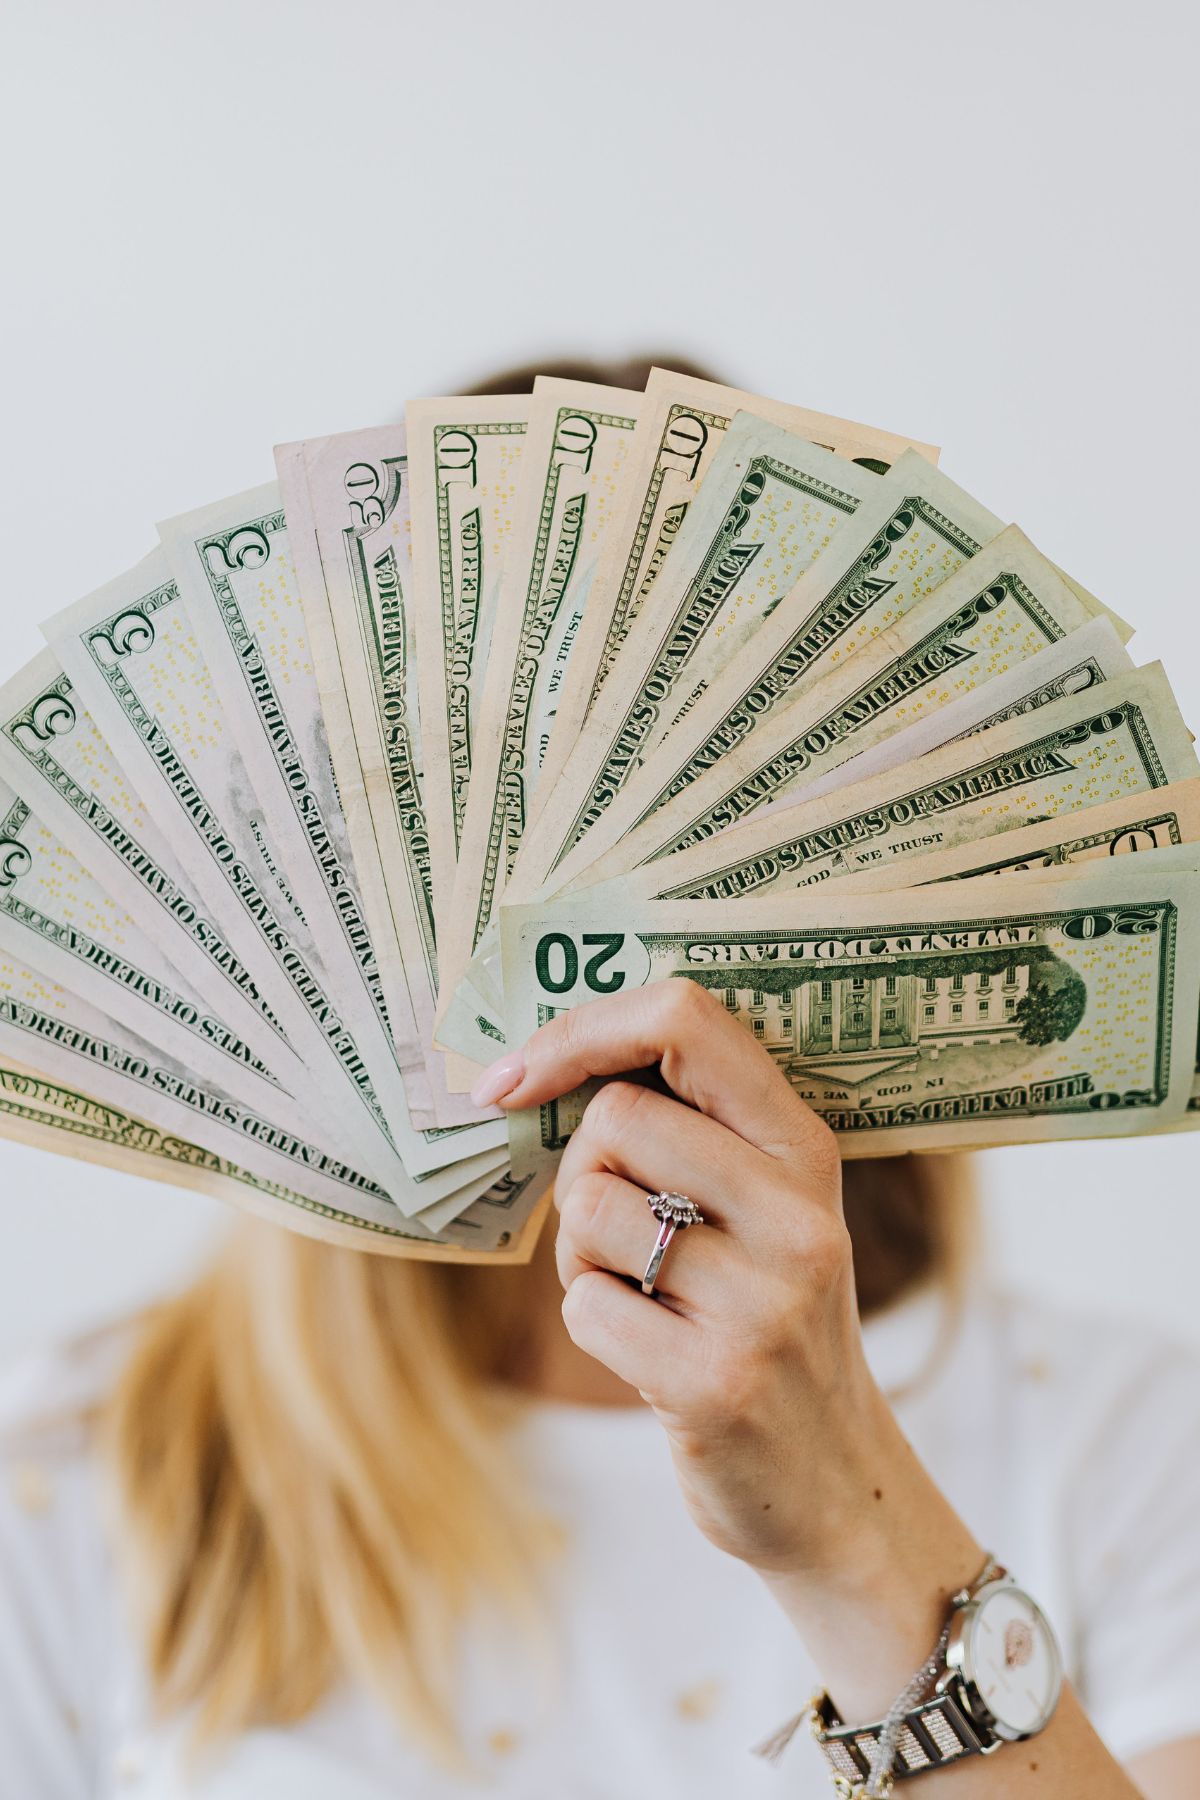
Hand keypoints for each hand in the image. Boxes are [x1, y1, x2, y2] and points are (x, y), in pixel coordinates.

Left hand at [478, 978, 908, 1580]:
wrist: (833, 1484)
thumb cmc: (764, 1320)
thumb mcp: (766, 1210)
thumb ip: (692, 1133)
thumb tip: (536, 1065)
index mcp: (804, 1148)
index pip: (686, 1020)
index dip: (580, 1030)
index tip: (514, 1076)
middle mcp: (798, 1213)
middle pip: (615, 1118)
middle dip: (582, 1174)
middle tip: (620, 1235)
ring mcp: (764, 1300)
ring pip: (589, 1211)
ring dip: (581, 1258)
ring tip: (641, 1296)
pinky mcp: (716, 1382)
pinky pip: (584, 1307)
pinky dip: (592, 1324)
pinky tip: (650, 1351)